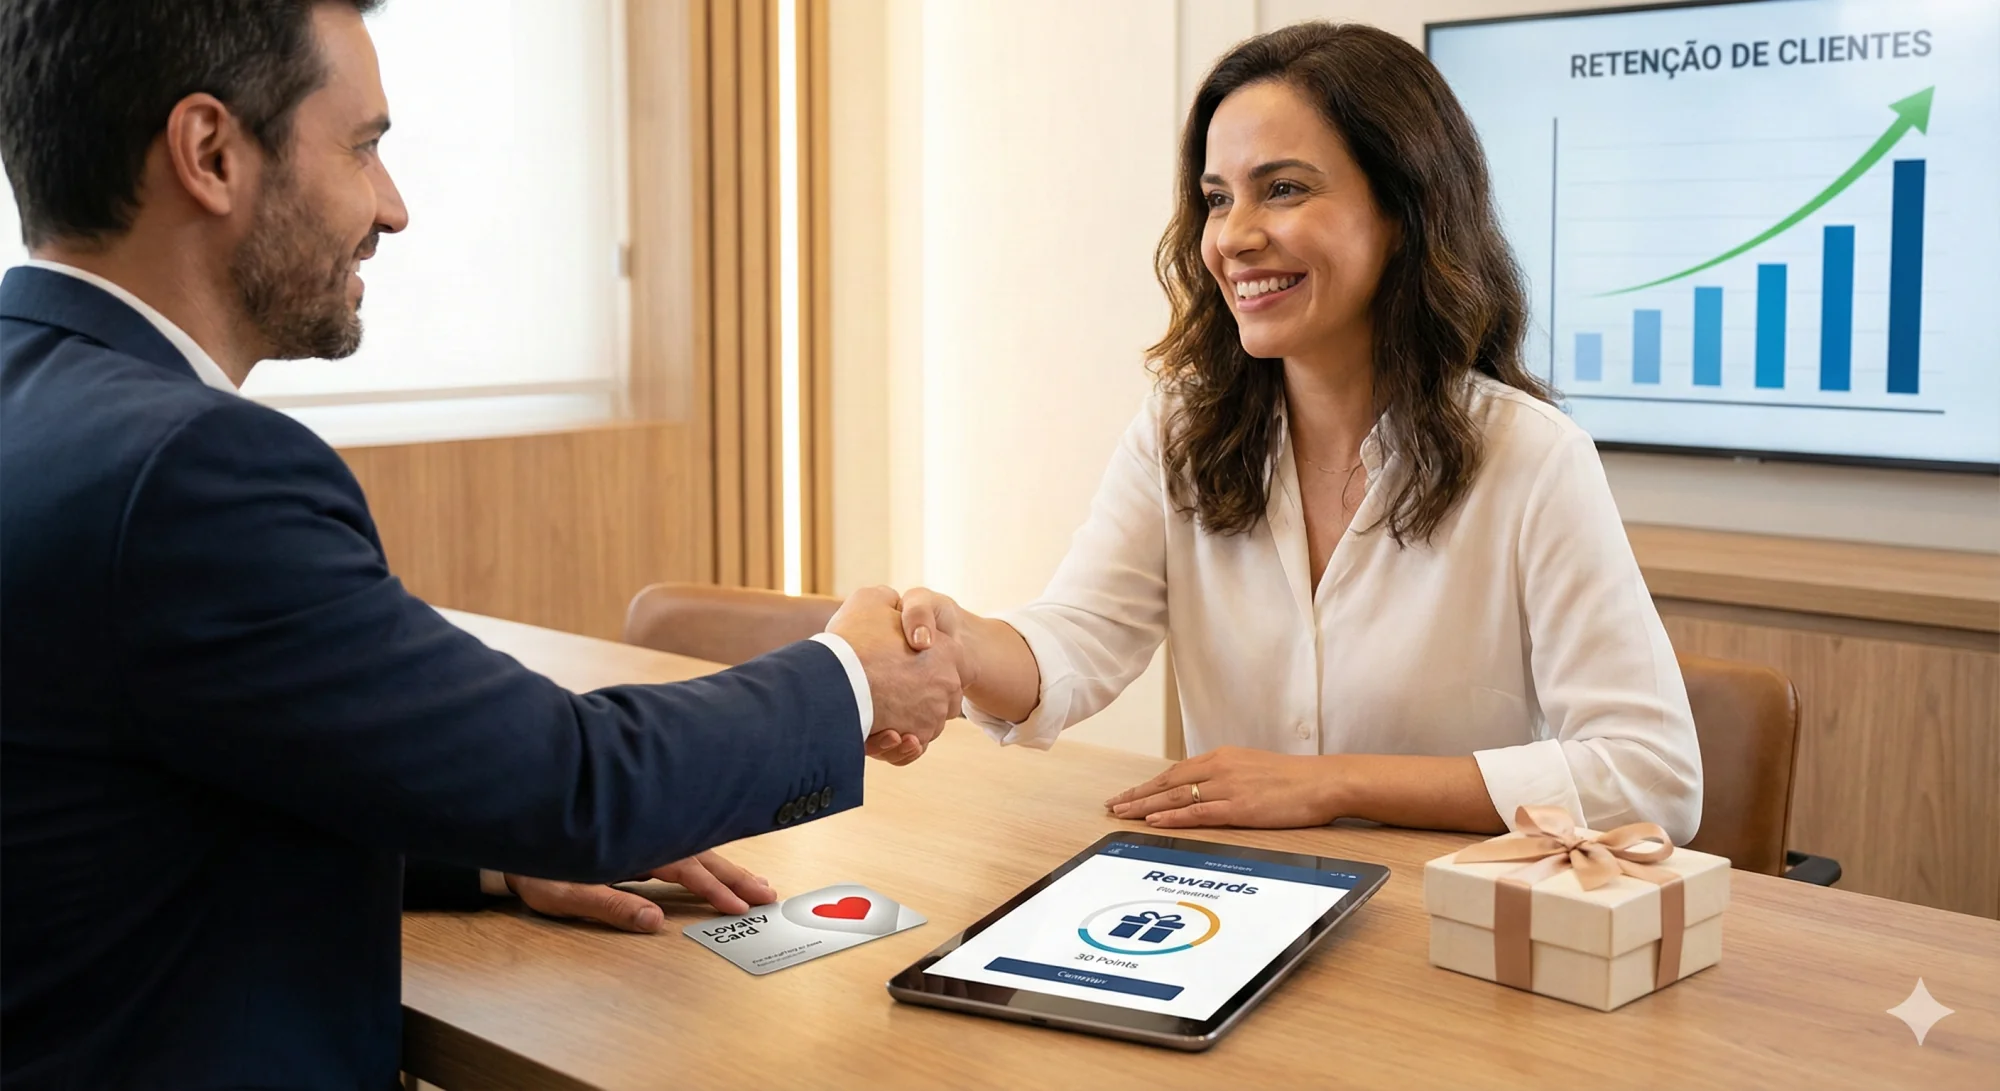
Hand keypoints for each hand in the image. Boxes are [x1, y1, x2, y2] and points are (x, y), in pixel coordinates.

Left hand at [505, 851, 776, 932]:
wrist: (514, 835)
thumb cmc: (536, 868)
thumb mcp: (568, 892)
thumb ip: (611, 904)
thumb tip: (653, 921)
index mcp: (634, 846)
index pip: (685, 869)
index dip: (714, 890)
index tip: (739, 906)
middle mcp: (645, 836)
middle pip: (701, 855)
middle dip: (736, 875)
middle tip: (769, 893)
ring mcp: (644, 836)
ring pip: (696, 849)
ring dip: (728, 867)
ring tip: (758, 882)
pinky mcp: (639, 840)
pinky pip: (683, 847)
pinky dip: (708, 859)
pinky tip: (720, 865)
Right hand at [827, 586, 962, 762]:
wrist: (836, 678)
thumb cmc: (853, 638)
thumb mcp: (870, 599)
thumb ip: (888, 600)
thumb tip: (890, 605)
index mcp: (947, 650)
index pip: (952, 661)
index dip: (927, 660)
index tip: (902, 661)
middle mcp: (948, 685)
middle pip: (938, 694)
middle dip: (916, 694)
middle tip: (886, 690)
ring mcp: (934, 715)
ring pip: (923, 722)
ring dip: (903, 721)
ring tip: (878, 714)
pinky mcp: (915, 739)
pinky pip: (910, 747)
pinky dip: (897, 745)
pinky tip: (882, 732)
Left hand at [1104, 747, 1341, 828]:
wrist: (1322, 782)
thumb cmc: (1293, 779)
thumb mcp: (1252, 768)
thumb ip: (1227, 776)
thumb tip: (1205, 789)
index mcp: (1222, 757)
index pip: (1175, 771)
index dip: (1148, 785)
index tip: (1128, 794)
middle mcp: (1219, 768)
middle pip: (1168, 783)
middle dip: (1137, 795)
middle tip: (1113, 806)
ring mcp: (1227, 787)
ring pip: (1176, 798)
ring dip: (1145, 807)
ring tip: (1122, 815)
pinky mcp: (1238, 807)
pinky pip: (1197, 813)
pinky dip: (1171, 817)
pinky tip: (1152, 822)